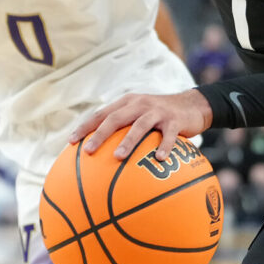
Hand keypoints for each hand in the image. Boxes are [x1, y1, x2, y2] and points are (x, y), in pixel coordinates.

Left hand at [69, 90, 212, 161]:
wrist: (193, 105)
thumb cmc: (160, 117)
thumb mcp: (140, 116)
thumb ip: (123, 128)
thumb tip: (99, 155)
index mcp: (127, 103)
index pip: (101, 114)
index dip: (85, 126)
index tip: (70, 142)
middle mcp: (140, 104)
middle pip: (116, 118)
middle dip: (100, 134)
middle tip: (88, 150)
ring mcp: (158, 112)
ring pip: (140, 125)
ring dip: (128, 141)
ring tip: (118, 157)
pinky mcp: (175, 120)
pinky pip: (168, 135)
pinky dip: (164, 146)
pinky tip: (159, 159)